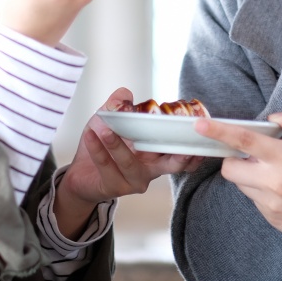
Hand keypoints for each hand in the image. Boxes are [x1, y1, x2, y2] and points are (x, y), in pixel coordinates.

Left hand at [53, 88, 202, 238]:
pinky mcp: (115, 187)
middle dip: (178, 155)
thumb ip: (119, 104)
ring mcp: (134, 180)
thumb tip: (127, 93)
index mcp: (158, 153)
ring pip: (130, 163)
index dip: (194, 146)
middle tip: (176, 138)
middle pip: (172, 165)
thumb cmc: (103, 146)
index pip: (182, 152)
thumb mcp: (110, 120)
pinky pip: (107, 167)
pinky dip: (97, 150)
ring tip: (104, 129)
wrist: (81, 173)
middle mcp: (151, 169)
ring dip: (116, 144)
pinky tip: (90, 135)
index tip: (200, 131)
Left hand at [195, 103, 281, 280]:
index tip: (200, 125)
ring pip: (242, 185)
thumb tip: (274, 119)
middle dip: (235, 159)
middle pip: (230, 168)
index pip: (245, 141)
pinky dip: (263, 192)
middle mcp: (275, 182)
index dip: (219, 132)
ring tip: (281, 176)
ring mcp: (271, 204)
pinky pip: (255, 200)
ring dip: (251, 176)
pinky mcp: (272, 219)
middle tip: (256, 157)